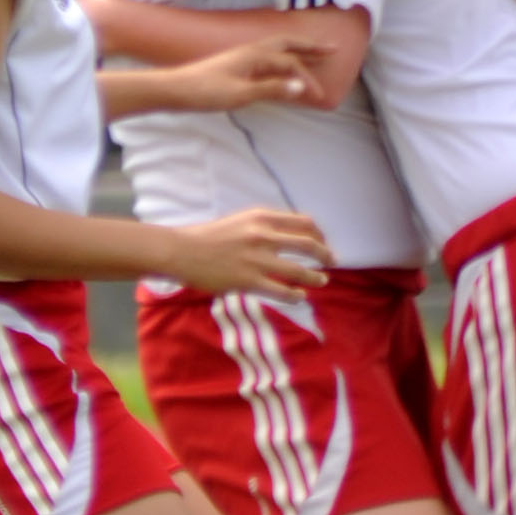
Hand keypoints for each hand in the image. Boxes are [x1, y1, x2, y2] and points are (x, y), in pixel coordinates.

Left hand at [169, 41, 340, 112]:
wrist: (175, 90)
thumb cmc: (205, 92)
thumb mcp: (240, 94)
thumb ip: (271, 89)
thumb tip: (300, 86)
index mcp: (255, 56)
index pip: (290, 64)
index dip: (307, 79)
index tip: (319, 97)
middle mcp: (251, 51)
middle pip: (287, 44)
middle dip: (310, 47)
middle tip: (331, 49)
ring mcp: (242, 57)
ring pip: (277, 48)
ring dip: (297, 49)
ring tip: (312, 53)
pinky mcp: (235, 65)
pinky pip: (267, 56)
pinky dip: (282, 58)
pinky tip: (281, 67)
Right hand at [170, 207, 331, 295]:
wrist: (183, 251)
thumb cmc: (211, 236)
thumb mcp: (242, 220)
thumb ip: (266, 225)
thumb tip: (292, 234)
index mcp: (263, 218)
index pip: (304, 223)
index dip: (319, 235)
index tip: (323, 243)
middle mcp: (263, 236)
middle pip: (308, 245)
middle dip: (325, 255)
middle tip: (332, 262)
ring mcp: (256, 259)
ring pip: (298, 270)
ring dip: (315, 277)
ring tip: (322, 281)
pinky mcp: (248, 281)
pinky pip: (280, 291)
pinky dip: (295, 295)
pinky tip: (300, 297)